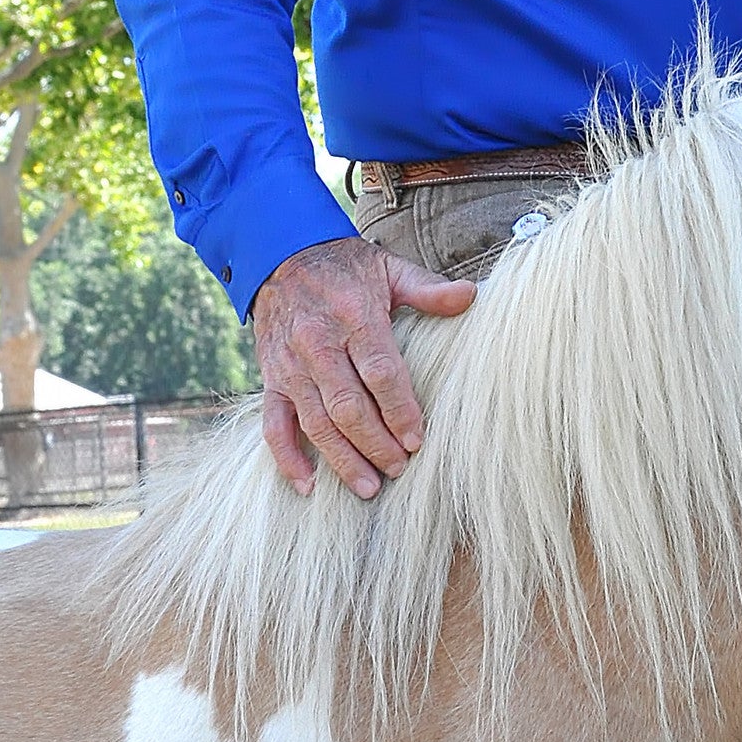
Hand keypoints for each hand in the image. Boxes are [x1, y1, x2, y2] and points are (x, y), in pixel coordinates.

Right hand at [252, 236, 474, 498]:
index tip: (417, 439)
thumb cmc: (346, 267)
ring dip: (341, 459)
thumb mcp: (389, 268)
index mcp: (355, 315)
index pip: (380, 371)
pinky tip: (308, 485)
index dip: (399, 409)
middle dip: (375, 443)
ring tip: (368, 487)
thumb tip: (470, 295)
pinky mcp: (271, 379)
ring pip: (316, 422)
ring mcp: (291, 365)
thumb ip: (427, 288)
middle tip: (399, 468)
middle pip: (349, 405)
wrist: (281, 254)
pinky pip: (274, 425)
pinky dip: (288, 458)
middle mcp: (319, 344)